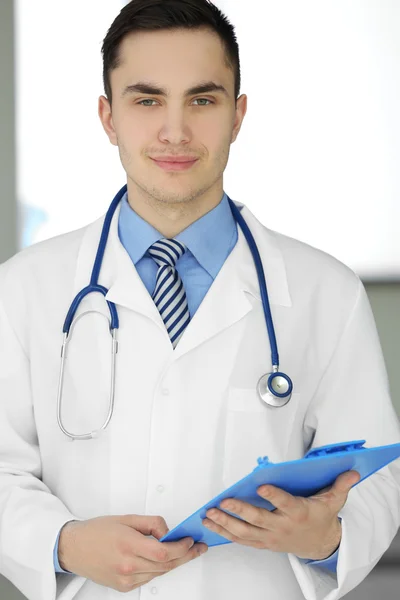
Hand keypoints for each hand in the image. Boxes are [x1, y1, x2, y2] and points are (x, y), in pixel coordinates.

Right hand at [58, 514, 207, 593]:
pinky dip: (158, 569)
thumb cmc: (96, 531)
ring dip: (174, 563)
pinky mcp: (123, 587)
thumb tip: (168, 531)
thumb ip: (151, 524)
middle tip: (197, 548)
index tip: (190, 540)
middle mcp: (127, 566)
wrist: (73, 548)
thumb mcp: (126, 518)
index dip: (181, 548)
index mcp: (128, 545)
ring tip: (185, 552)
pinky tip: (162, 560)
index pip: (164, 552)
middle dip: (185, 556)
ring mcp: (125, 580)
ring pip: (159, 574)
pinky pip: (148, 578)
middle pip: (166, 565)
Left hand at [202, 470, 359, 559]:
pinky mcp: (263, 542)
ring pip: (245, 532)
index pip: (285, 503)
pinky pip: (242, 540)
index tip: (261, 486)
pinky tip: (212, 526)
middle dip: (239, 510)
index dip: (274, 495)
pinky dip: (226, 533)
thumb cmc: (321, 518)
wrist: (320, 544)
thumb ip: (340, 485)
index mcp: (298, 512)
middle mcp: (282, 526)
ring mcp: (270, 537)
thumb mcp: (333, 501)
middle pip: (258, 519)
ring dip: (225, 523)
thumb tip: (351, 471)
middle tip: (224, 502)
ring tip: (209, 515)